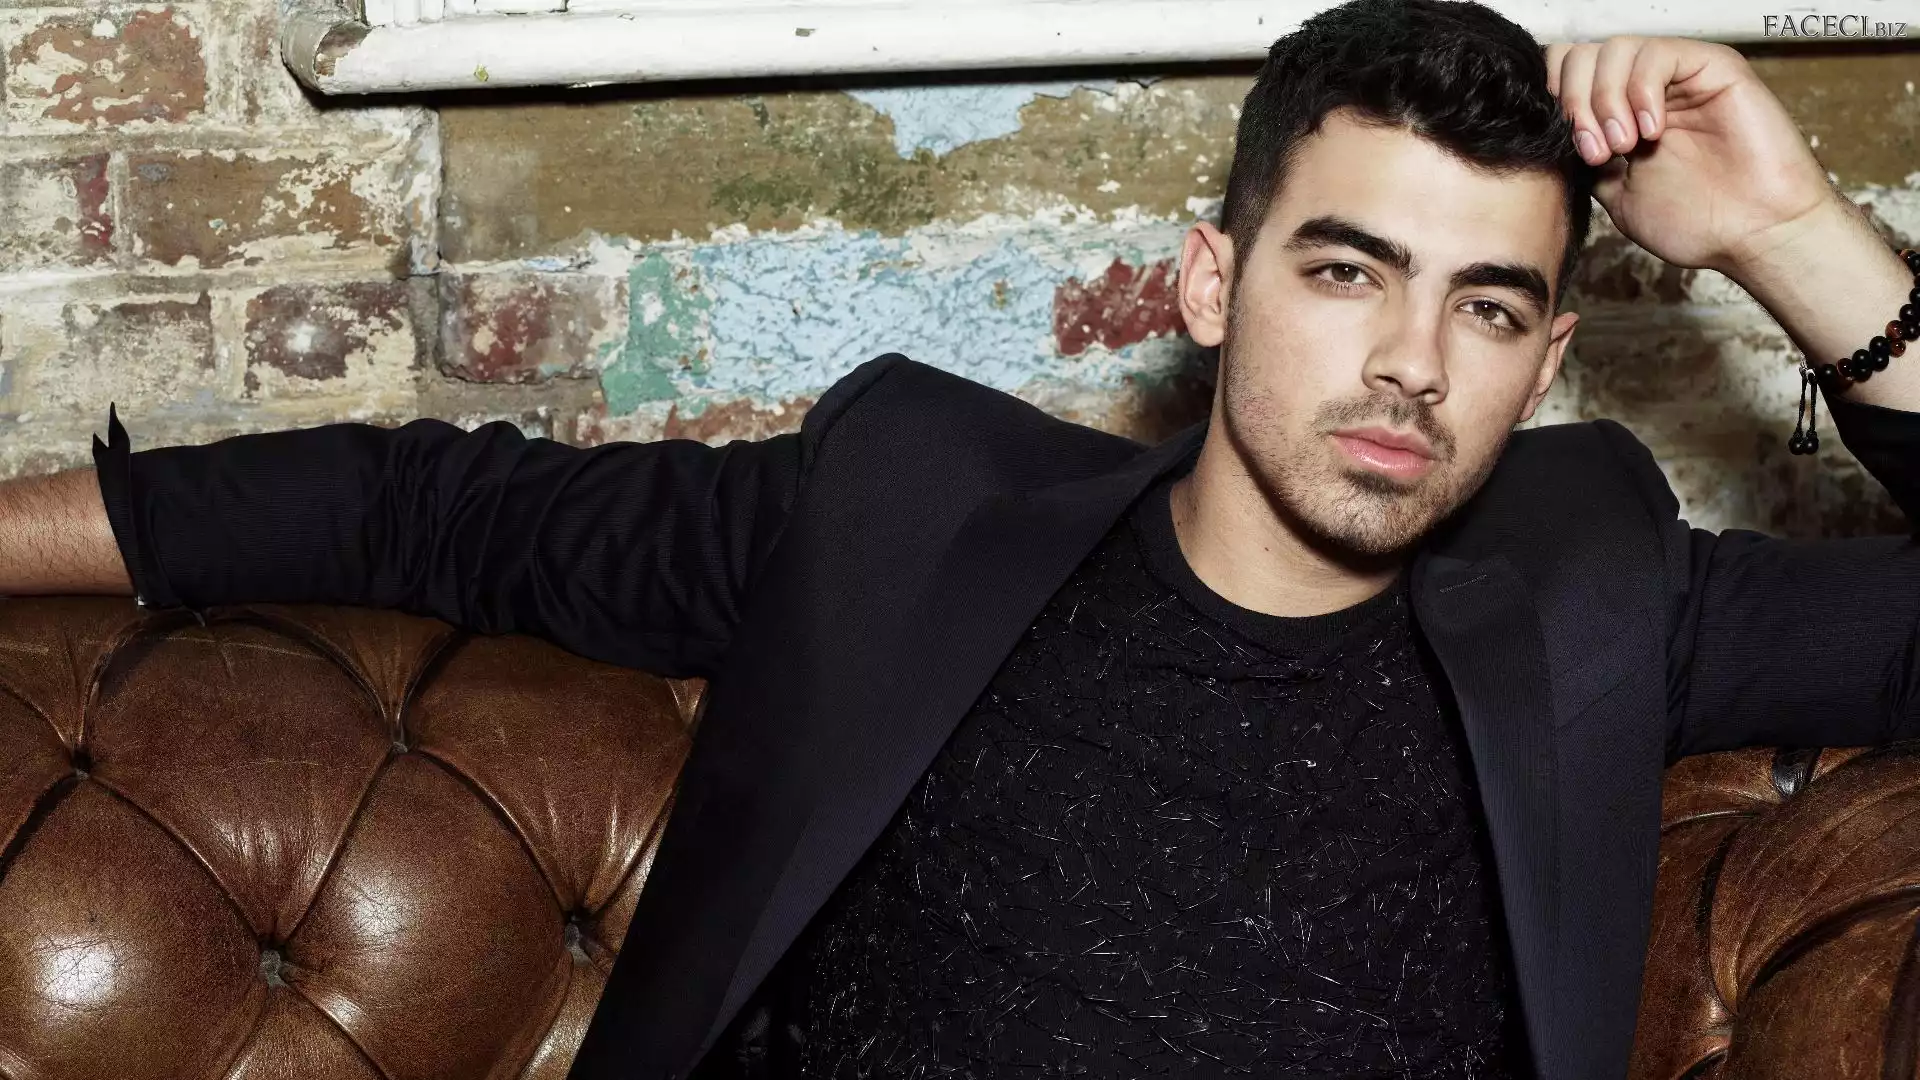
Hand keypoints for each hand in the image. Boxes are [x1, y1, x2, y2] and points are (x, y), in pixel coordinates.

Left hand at [1543, 36, 1836, 277]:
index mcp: (1618, 114)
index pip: (1564, 76)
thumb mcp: (1615, 195)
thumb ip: (1583, 160)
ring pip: (1614, 50)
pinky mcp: (1712, 66)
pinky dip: (1642, 91)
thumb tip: (1547, 135)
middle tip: (1595, 152)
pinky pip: (1658, 54)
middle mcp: (1644, 88)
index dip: (1552, 101)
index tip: (1560, 145)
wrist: (1755, 233)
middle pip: (1580, 56)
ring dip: (1605, 100)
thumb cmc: (1697, 222)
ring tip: (1622, 147)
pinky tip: (1652, 132)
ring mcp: (1677, 75)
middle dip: (1574, 103)